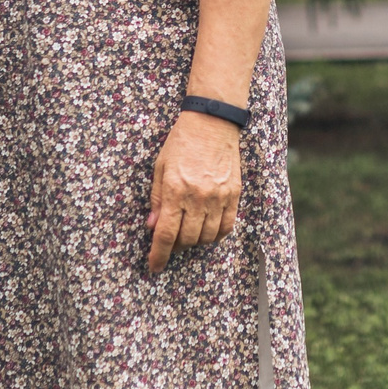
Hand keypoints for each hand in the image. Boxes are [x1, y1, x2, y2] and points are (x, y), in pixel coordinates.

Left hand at [146, 111, 241, 274]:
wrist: (212, 122)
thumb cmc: (181, 143)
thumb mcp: (160, 168)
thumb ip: (157, 200)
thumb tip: (153, 227)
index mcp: (176, 191)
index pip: (166, 235)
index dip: (159, 255)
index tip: (155, 266)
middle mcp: (198, 197)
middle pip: (187, 239)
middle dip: (175, 246)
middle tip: (170, 240)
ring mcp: (219, 197)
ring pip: (207, 237)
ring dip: (195, 240)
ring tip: (188, 231)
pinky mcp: (234, 194)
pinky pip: (227, 226)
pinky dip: (216, 234)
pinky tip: (207, 229)